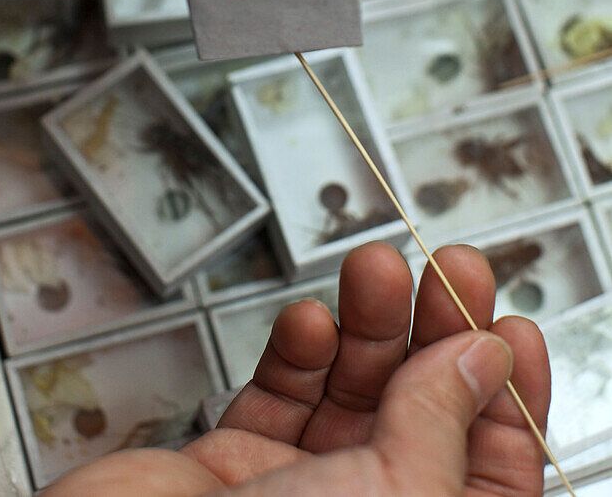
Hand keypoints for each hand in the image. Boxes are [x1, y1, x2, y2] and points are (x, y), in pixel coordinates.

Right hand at [43, 243, 549, 495]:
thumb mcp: (395, 494)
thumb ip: (439, 421)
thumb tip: (480, 357)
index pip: (492, 468)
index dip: (506, 394)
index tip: (507, 323)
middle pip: (423, 413)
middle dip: (438, 333)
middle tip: (449, 268)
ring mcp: (299, 494)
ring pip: (352, 391)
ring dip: (367, 324)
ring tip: (376, 268)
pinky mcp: (236, 464)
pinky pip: (281, 394)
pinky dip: (298, 351)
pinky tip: (309, 322)